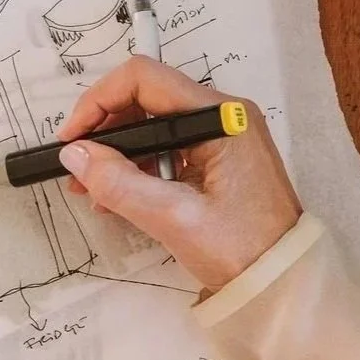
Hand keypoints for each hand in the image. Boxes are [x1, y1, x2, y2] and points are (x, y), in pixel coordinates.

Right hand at [56, 57, 301, 289]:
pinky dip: (141, 165)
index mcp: (221, 116)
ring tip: (91, 190)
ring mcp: (225, 134)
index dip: (99, 101)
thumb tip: (74, 154)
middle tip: (76, 169)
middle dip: (106, 129)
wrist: (288, 281)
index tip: (72, 139)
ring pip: (156, 123)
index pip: (145, 79)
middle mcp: (225, 114)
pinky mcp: (222, 157)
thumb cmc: (240, 250)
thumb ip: (120, 183)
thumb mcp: (174, 218)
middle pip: (148, 97)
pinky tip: (119, 196)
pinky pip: (171, 146)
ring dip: (120, 151)